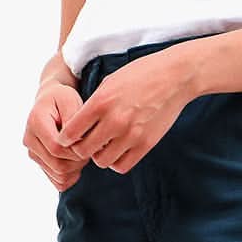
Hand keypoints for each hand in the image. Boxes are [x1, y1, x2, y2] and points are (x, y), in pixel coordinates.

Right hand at [23, 82, 88, 191]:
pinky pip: (59, 182)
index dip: (76, 150)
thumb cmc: (62, 99)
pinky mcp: (40, 164)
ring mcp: (33, 154)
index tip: (87, 141)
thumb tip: (75, 141)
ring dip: (76, 168)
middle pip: (58, 165)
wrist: (51, 103)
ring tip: (81, 151)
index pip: (56, 149)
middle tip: (87, 148)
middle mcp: (30, 140)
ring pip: (59, 176)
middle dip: (78, 161)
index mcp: (35, 123)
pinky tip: (75, 161)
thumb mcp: (70, 99)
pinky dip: (72, 176)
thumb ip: (73, 118)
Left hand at [58, 45, 198, 174]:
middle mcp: (114, 120)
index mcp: (101, 101)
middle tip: (84, 144)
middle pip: (84, 150)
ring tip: (103, 147)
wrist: (174, 77)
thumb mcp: (110, 81)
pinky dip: (116, 162)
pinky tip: (117, 152)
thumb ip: (94, 103)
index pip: (71, 131)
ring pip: (102, 161)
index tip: (69, 137)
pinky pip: (122, 166)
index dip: (66, 138)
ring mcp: (131, 135)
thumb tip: (79, 124)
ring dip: (99, 156)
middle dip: (80, 149)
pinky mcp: (145, 144)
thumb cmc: (140, 74)